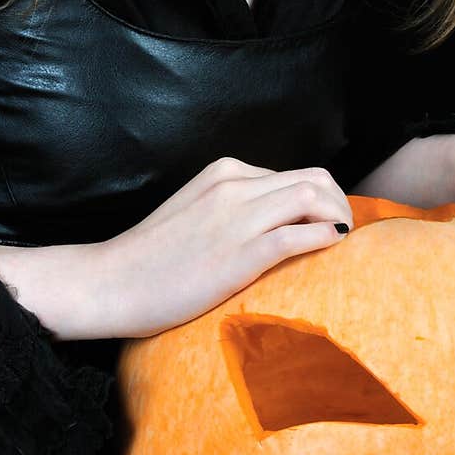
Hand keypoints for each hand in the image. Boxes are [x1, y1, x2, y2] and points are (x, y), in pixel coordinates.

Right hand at [94, 156, 352, 338]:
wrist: (109, 282)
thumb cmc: (149, 259)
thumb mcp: (194, 212)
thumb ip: (230, 206)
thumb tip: (271, 222)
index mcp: (224, 173)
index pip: (293, 173)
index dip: (322, 198)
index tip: (328, 222)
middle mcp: (234, 185)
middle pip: (313, 179)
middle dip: (339, 203)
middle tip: (344, 232)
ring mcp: (236, 217)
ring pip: (312, 197)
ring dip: (338, 218)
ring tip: (343, 243)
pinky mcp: (238, 253)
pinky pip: (297, 234)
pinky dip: (324, 237)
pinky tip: (333, 249)